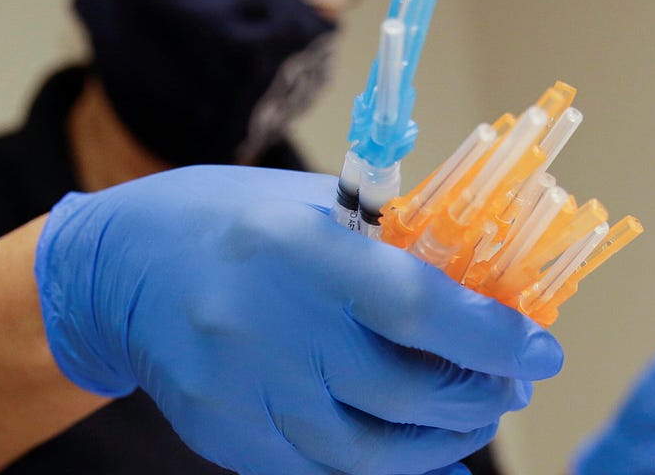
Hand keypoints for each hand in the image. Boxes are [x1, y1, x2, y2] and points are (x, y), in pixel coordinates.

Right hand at [33, 165, 562, 474]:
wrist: (114, 271)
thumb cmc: (227, 223)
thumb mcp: (312, 206)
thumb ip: (394, 247)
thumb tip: (487, 295)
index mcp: (296, 247)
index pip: (418, 308)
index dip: (493, 338)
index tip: (540, 351)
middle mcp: (265, 324)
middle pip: (404, 393)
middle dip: (479, 397)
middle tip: (508, 384)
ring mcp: (241, 391)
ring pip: (371, 453)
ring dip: (441, 444)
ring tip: (468, 419)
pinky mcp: (226, 437)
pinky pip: (324, 473)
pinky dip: (385, 469)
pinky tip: (417, 452)